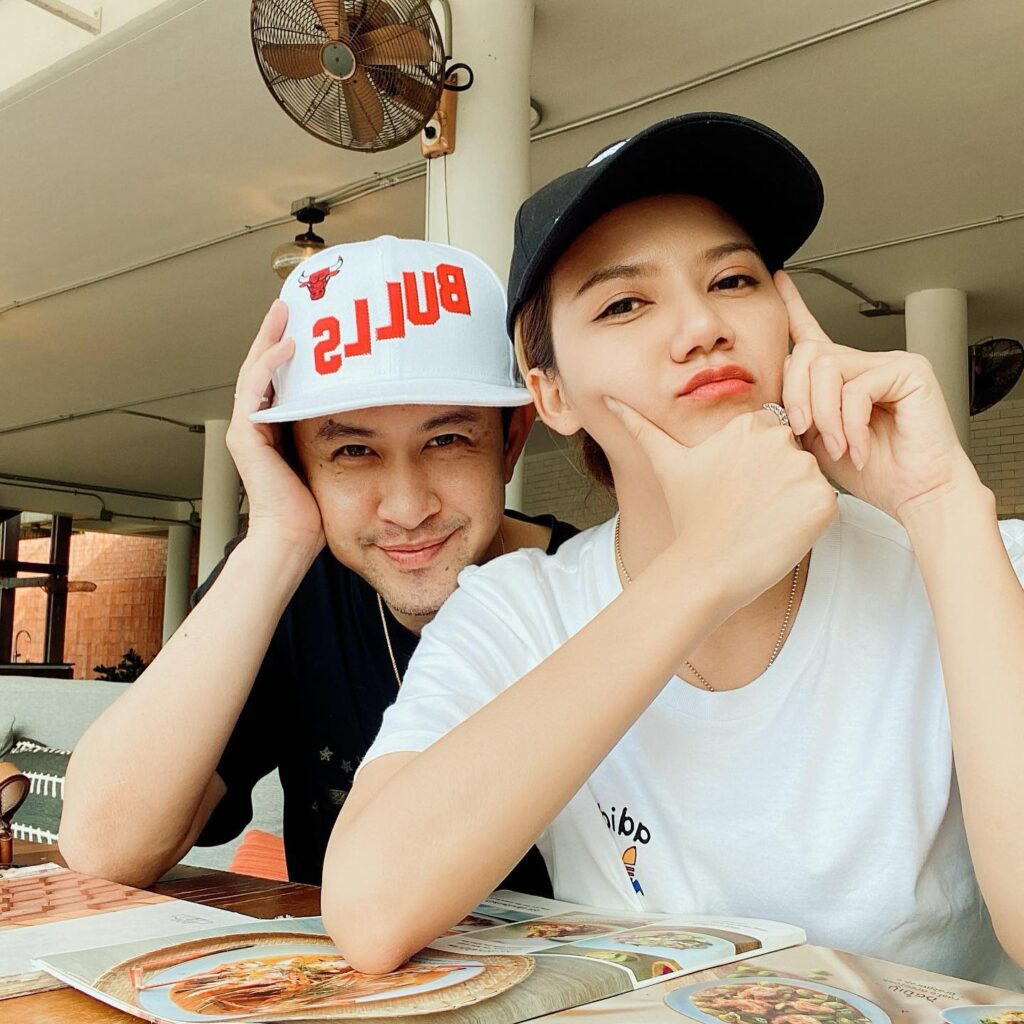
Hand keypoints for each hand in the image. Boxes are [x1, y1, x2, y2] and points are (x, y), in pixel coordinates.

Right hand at [225, 301, 324, 554]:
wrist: (293, 534)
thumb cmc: (312, 506)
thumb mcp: (325, 454)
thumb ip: (330, 428)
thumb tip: (363, 405)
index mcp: (271, 427)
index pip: (275, 379)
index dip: (284, 349)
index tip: (302, 323)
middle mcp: (254, 424)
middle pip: (259, 367)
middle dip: (273, 333)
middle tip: (289, 305)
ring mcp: (246, 428)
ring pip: (254, 370)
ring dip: (269, 338)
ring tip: (285, 313)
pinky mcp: (246, 434)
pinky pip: (254, 388)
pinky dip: (270, 365)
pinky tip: (288, 347)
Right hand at [604, 397, 835, 610]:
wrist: (707, 568)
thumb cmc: (688, 518)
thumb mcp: (667, 464)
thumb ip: (641, 425)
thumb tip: (609, 398)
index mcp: (747, 425)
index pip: (768, 432)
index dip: (754, 463)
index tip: (736, 487)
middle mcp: (780, 440)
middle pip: (791, 453)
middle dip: (776, 478)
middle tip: (748, 506)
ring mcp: (805, 471)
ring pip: (808, 478)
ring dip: (792, 499)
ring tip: (761, 520)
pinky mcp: (824, 502)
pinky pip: (825, 504)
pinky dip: (808, 520)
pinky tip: (779, 531)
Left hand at [775, 272, 973, 521]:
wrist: (914, 494)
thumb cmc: (870, 471)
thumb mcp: (815, 439)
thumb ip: (795, 409)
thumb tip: (768, 392)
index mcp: (840, 376)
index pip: (811, 333)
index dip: (791, 306)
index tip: (775, 280)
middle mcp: (864, 362)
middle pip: (807, 354)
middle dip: (796, 396)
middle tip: (802, 431)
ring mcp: (888, 362)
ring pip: (827, 370)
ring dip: (824, 415)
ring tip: (838, 446)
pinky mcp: (909, 370)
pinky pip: (857, 388)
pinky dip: (851, 425)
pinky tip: (859, 447)